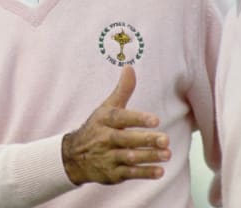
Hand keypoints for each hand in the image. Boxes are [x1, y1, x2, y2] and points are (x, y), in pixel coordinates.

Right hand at [61, 65, 169, 184]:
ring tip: (167, 154)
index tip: (155, 120)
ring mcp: (108, 157)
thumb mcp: (106, 108)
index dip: (138, 119)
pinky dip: (144, 173)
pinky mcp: (112, 174)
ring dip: (149, 157)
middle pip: (126, 139)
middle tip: (165, 139)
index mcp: (105, 120)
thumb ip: (122, 90)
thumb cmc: (97, 128)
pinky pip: (129, 173)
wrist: (73, 157)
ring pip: (129, 158)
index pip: (121, 118)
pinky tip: (160, 171)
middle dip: (146, 140)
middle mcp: (105, 139)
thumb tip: (129, 67)